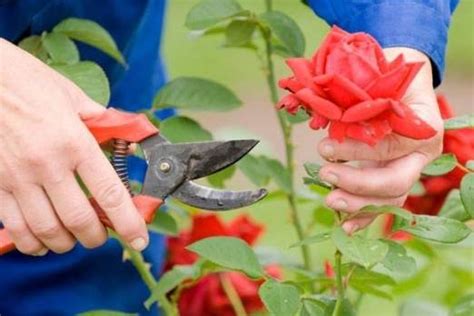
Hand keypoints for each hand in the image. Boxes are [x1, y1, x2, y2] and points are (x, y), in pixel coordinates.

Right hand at [0, 39, 148, 254]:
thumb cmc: (25, 80)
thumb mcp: (71, 95)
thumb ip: (99, 122)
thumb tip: (122, 138)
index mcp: (75, 141)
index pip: (109, 193)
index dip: (128, 222)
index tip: (138, 238)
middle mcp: (48, 163)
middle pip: (79, 220)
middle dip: (95, 237)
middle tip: (100, 236)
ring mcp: (17, 176)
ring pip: (47, 230)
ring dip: (65, 243)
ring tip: (73, 239)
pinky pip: (14, 226)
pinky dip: (31, 242)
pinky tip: (41, 240)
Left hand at [317, 48, 443, 233]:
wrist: (402, 81)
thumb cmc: (389, 77)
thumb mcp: (380, 80)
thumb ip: (362, 99)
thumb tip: (324, 113)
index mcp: (423, 129)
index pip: (391, 148)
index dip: (357, 151)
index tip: (325, 147)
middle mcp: (420, 155)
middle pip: (394, 182)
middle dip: (357, 184)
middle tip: (325, 174)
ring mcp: (407, 170)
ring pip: (389, 199)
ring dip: (358, 205)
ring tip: (329, 200)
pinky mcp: (392, 179)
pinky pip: (382, 204)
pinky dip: (363, 217)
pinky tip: (345, 227)